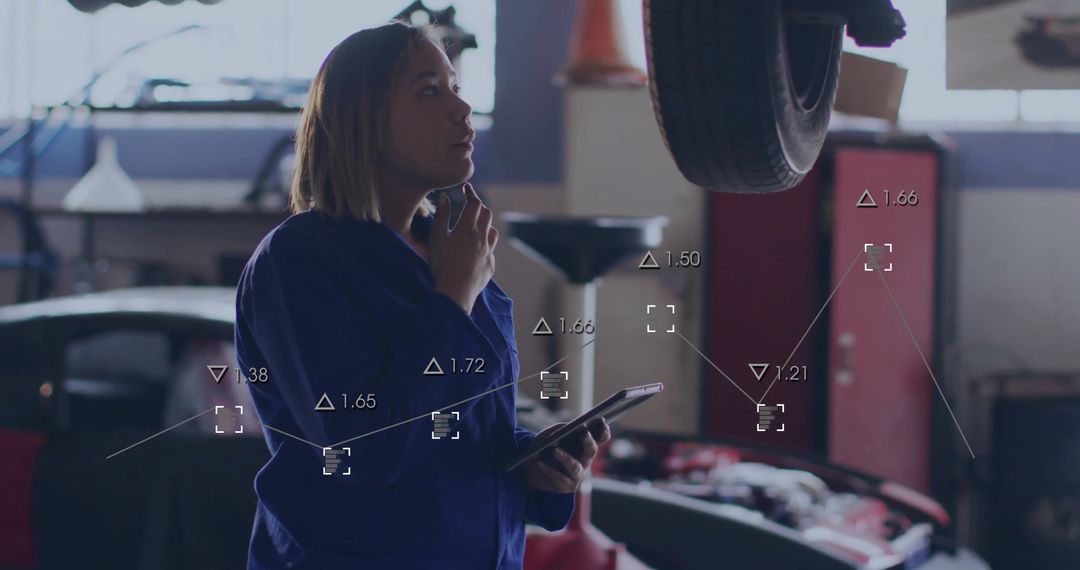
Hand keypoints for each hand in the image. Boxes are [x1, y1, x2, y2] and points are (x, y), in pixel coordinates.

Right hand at [430, 182, 497, 313]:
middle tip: (469, 203)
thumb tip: (444, 197)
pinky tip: (479, 247)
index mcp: (468, 227)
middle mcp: (482, 237)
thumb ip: (441, 216)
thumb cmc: (442, 263)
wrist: (456, 291)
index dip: (471, 193)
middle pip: (486, 214)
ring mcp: (488, 251)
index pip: (474, 203)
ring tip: (476, 223)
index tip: (466, 187)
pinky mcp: (490, 264)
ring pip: (492, 230)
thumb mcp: (437, 238)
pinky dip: (486, 242)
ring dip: (485, 223)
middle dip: (479, 206)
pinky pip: (491, 249)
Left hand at [521, 418, 611, 493]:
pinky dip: (549, 470)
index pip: (600, 439)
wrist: (529, 468)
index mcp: (584, 445)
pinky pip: (560, 478)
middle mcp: (585, 460)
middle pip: (592, 451)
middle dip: (589, 442)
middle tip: (584, 433)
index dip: (604, 432)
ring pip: (576, 467)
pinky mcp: (567, 486)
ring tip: (555, 451)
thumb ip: (561, 429)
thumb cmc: (543, 448)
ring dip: (566, 458)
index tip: (603, 424)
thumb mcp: (550, 434)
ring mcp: (577, 474)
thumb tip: (569, 427)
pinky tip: (540, 463)